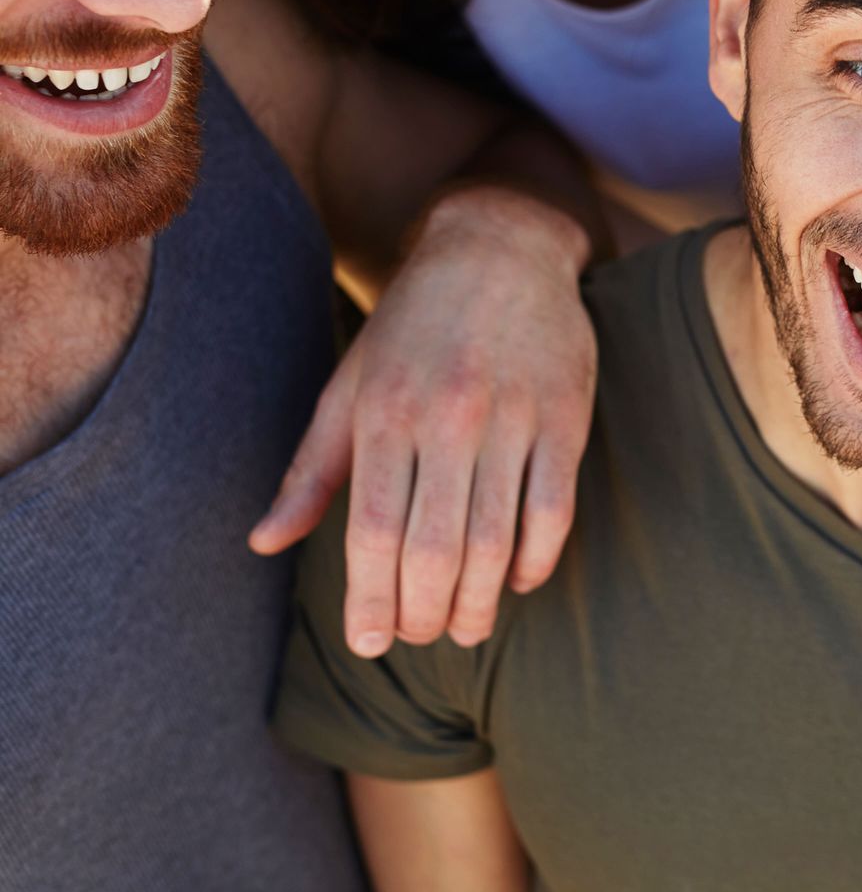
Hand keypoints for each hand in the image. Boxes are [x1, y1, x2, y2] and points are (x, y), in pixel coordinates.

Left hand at [250, 188, 597, 655]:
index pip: (371, 531)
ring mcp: (513, 416)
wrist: (500, 247)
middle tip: (424, 637)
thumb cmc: (413, 328)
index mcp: (385, 412)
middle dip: (426, 611)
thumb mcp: (350, 387)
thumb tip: (264, 544)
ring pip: (496, 538)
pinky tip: (518, 580)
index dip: (370, 600)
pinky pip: (554, 509)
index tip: (371, 644)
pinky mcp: (567, 415)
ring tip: (469, 628)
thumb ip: (312, 471)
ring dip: (481, 601)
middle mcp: (448, 415)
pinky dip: (536, 559)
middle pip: (435, 547)